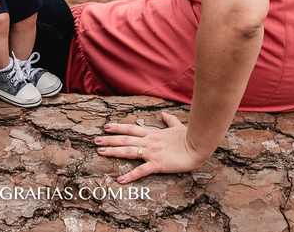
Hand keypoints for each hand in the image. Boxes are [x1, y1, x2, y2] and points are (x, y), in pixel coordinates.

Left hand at [95, 110, 209, 182]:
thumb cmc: (189, 137)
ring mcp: (152, 152)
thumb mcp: (177, 126)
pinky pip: (141, 171)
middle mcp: (149, 141)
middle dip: (109, 139)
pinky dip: (130, 176)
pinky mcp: (157, 164)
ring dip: (113, 151)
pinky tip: (120, 180)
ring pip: (128, 151)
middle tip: (96, 140)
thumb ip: (169, 120)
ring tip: (100, 151)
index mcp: (153, 134)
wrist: (197, 145)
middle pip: (125, 139)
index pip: (131, 129)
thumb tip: (164, 113)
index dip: (118, 128)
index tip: (106, 127)